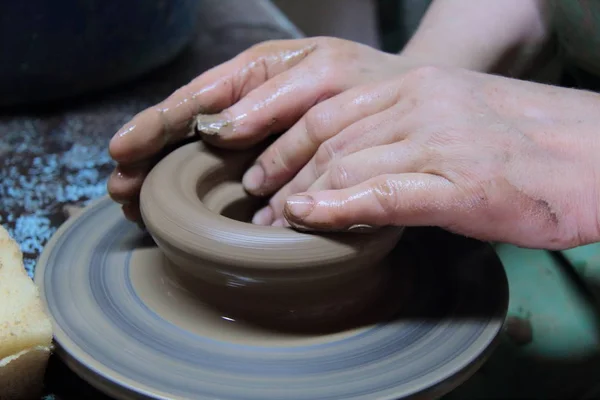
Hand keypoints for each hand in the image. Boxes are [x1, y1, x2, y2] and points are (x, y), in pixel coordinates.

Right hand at [107, 37, 410, 221]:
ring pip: (199, 154)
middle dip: (149, 156)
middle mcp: (249, 105)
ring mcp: (258, 135)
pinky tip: (174, 205)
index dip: (156, 124)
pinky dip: (199, 189)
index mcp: (256, 74)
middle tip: (118, 187)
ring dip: (162, 175)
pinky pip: (228, 175)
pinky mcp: (273, 161)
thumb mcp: (324, 75)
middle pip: (185, 130)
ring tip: (132, 200)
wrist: (404, 103)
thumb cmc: (365, 82)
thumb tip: (219, 129)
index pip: (194, 99)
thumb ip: (272, 98)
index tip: (124, 149)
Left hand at [274, 66, 599, 249]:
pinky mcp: (459, 183)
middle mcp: (420, 105)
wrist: (597, 155)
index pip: (329, 113)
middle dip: (283, 171)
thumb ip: (403, 134)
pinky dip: (339, 207)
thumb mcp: (454, 120)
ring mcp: (438, 141)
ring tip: (274, 223)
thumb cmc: (526, 144)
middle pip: (327, 138)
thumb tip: (355, 166)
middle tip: (257, 202)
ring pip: (346, 164)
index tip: (263, 170)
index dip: (286, 143)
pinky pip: (384, 193)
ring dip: (301, 196)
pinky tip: (308, 219)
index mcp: (416, 86)